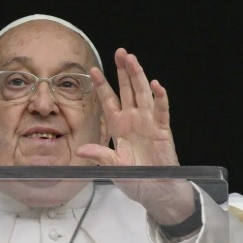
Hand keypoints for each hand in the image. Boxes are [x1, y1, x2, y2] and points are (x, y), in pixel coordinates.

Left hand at [77, 48, 177, 167]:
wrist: (154, 190)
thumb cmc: (134, 177)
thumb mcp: (113, 166)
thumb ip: (99, 155)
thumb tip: (80, 149)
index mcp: (118, 125)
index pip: (109, 100)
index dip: (101, 85)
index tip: (92, 70)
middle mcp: (133, 119)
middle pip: (128, 90)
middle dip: (123, 71)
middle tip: (120, 52)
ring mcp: (149, 122)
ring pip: (143, 94)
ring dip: (138, 76)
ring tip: (132, 60)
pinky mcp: (163, 130)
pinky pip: (161, 111)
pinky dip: (160, 98)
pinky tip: (156, 85)